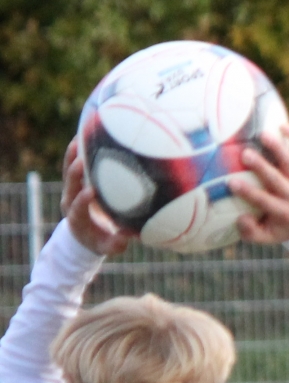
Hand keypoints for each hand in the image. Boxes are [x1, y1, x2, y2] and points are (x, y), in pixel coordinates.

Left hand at [59, 140, 133, 256]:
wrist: (86, 234)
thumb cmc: (101, 241)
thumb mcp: (108, 247)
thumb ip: (116, 244)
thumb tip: (127, 237)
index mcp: (77, 218)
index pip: (77, 207)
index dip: (82, 199)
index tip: (91, 191)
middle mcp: (70, 201)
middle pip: (68, 185)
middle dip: (74, 173)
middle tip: (82, 160)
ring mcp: (71, 189)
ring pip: (68, 171)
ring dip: (72, 156)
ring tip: (79, 139)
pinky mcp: (76, 181)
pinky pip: (73, 164)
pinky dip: (77, 151)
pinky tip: (85, 136)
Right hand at [232, 124, 288, 243]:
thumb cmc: (282, 228)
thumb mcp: (267, 237)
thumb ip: (250, 232)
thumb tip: (239, 218)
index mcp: (284, 213)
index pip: (264, 202)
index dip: (248, 192)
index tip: (230, 182)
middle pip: (277, 180)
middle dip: (262, 167)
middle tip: (245, 154)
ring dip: (278, 149)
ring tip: (263, 134)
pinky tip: (283, 125)